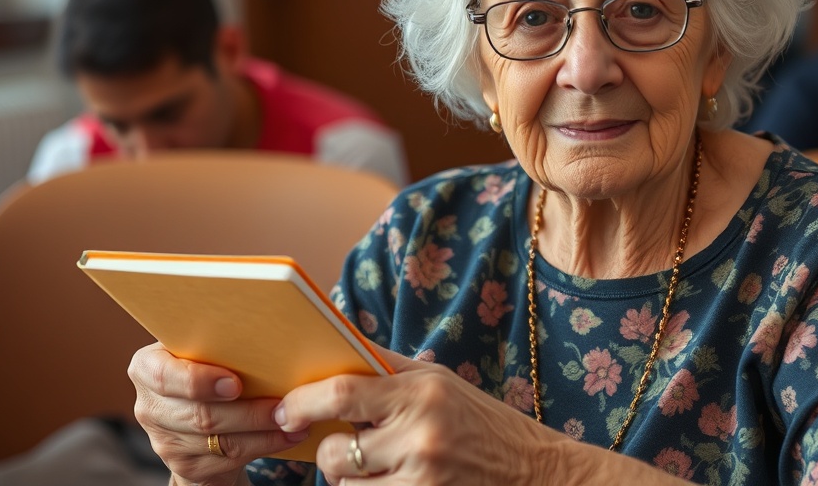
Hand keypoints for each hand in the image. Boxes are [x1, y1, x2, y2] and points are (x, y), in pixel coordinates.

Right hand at [129, 342, 309, 485]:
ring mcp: (165, 441)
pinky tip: (288, 436)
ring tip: (294, 419)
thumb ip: (219, 339)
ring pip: (220, 441)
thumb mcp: (204, 349)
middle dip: (249, 412)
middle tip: (284, 405)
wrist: (200, 416)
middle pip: (200, 414)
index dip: (199, 382)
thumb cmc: (209, 365)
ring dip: (263, 431)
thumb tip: (271, 325)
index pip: (165, 376)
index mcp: (148, 366)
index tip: (235, 383)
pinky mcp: (185, 466)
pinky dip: (263, 446)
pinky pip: (229, 459)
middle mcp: (150, 406)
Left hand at [274, 350, 564, 485]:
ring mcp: (423, 479)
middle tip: (342, 445)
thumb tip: (331, 345)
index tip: (284, 408)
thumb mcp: (436, 379)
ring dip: (349, 480)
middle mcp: (421, 435)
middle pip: (335, 453)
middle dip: (328, 452)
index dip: (302, 402)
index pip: (342, 392)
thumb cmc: (478, 418)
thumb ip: (384, 367)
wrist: (533, 469)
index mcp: (421, 391)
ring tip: (376, 466)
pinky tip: (392, 481)